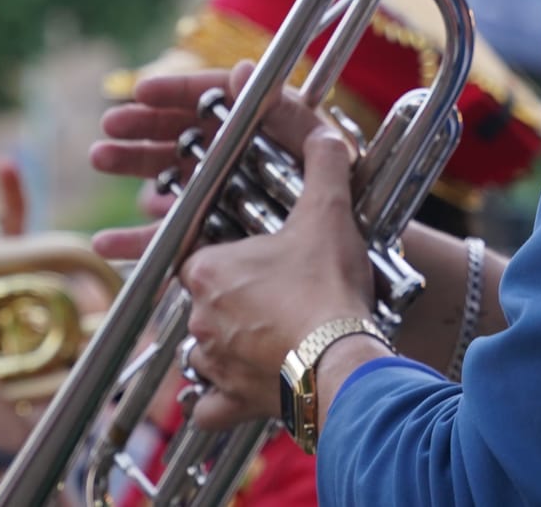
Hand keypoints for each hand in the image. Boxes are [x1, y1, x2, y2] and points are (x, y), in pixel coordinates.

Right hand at [90, 62, 327, 261]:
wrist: (322, 343)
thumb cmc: (330, 267)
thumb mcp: (321, 193)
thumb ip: (295, 123)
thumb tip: (248, 70)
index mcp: (277, 152)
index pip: (228, 108)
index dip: (184, 93)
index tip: (143, 91)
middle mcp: (251, 176)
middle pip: (193, 139)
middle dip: (148, 127)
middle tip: (112, 125)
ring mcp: (229, 213)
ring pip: (175, 181)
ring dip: (136, 168)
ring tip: (100, 157)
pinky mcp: (214, 254)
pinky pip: (173, 238)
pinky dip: (140, 236)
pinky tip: (109, 241)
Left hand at [179, 129, 377, 429]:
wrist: (341, 358)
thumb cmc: (328, 286)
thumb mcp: (327, 214)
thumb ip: (324, 167)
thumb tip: (327, 135)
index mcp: (207, 268)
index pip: (202, 257)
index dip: (233, 257)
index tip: (261, 261)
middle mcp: (199, 316)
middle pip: (206, 302)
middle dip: (234, 301)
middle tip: (276, 298)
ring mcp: (212, 361)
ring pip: (204, 350)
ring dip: (227, 347)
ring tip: (267, 340)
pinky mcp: (229, 400)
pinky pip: (207, 406)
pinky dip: (215, 402)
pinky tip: (232, 395)